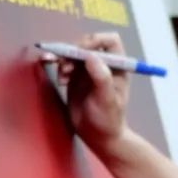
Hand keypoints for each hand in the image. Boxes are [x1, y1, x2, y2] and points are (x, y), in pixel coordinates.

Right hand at [52, 33, 130, 154]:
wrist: (98, 137)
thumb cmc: (108, 120)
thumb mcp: (107, 101)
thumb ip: (102, 79)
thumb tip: (91, 57)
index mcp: (118, 66)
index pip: (109, 40)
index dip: (95, 41)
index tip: (82, 53)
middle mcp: (103, 64)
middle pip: (87, 43)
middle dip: (74, 51)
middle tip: (66, 66)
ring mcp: (88, 69)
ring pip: (74, 52)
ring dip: (65, 60)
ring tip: (63, 78)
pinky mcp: (75, 77)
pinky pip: (65, 63)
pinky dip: (59, 67)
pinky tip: (61, 81)